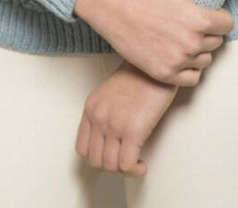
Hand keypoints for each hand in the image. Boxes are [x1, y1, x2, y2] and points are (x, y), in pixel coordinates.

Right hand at [74, 0, 237, 86]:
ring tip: (181, 34)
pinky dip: (189, 68)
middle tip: (188, 19)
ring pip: (205, 60)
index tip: (201, 9)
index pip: (227, 24)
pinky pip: (192, 78)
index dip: (217, 15)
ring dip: (199, 49)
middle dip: (208, 31)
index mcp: (198, 20)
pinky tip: (177, 52)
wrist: (111, 5)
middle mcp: (190, 44)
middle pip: (217, 42)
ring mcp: (177, 62)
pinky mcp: (163, 74)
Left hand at [75, 59, 178, 176]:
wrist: (155, 66)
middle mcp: (98, 118)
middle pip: (95, 160)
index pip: (82, 148)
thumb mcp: (110, 93)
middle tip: (126, 162)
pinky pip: (127, 165)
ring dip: (124, 171)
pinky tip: (142, 165)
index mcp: (91, 108)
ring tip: (135, 163)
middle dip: (112, 167)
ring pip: (111, 166)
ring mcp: (114, 125)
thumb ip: (104, 113)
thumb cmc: (139, 76)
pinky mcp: (133, 131)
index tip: (111, 158)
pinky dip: (135, 170)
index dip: (97, 159)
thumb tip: (109, 140)